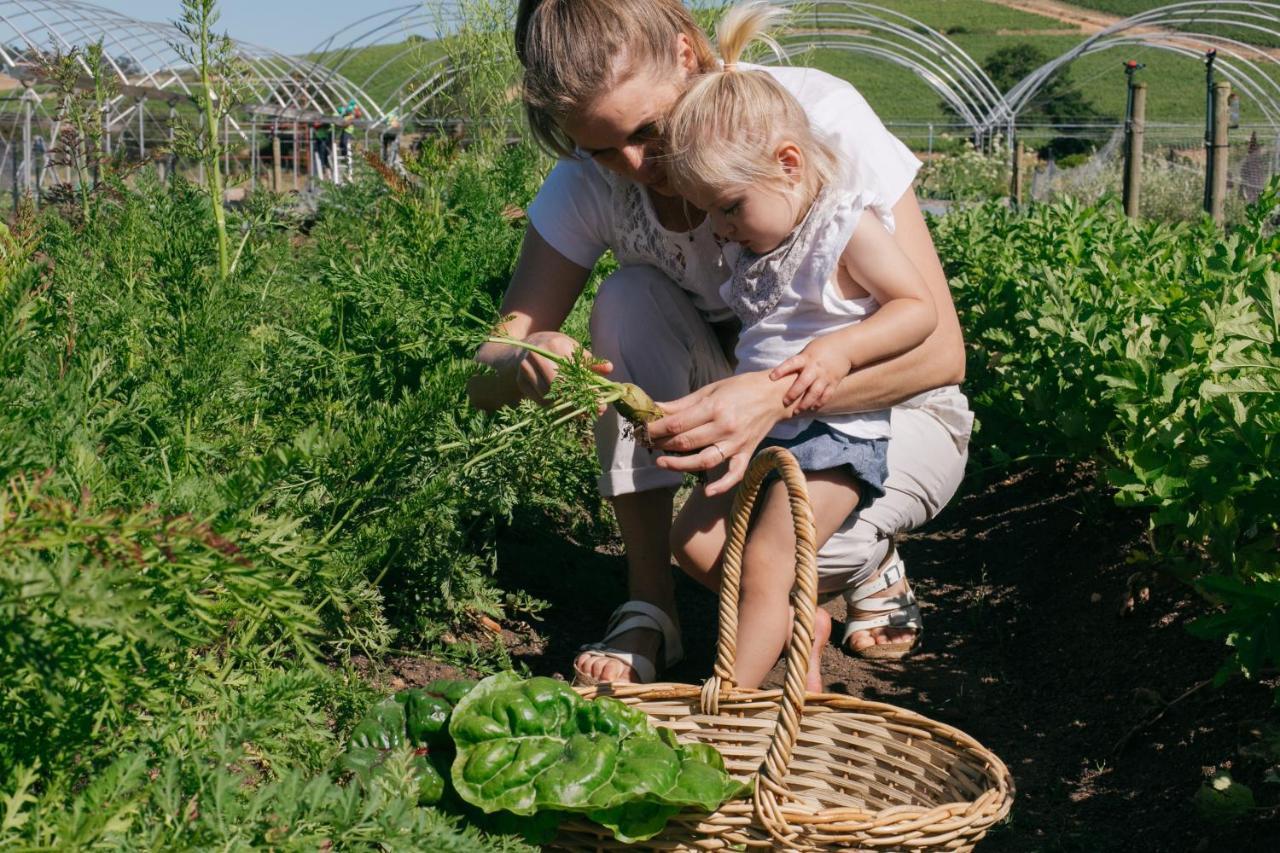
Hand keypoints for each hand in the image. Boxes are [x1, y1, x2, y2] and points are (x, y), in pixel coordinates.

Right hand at [513, 331, 612, 408]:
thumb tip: (609, 368)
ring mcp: (526, 369)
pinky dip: (555, 407)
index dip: (588, 390)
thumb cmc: (557, 348)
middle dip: (578, 402)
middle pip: (560, 387)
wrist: (527, 347)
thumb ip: (591, 361)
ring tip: (580, 413)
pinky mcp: (520, 381)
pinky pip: (541, 401)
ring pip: (550, 397)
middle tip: (590, 413)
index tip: (600, 404)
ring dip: (567, 408)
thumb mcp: (574, 349)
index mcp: (555, 345)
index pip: (574, 373)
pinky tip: (566, 410)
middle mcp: (538, 356)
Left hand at [646, 371, 790, 495]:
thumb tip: (655, 409)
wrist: (774, 395)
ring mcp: (737, 443)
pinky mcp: (747, 454)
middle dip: (662, 444)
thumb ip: (682, 404)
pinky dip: (722, 485)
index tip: (643, 429)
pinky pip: (734, 474)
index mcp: (715, 407)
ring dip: (680, 465)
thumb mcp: (710, 389)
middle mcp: (725, 427)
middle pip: (687, 442)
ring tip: (661, 462)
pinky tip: (707, 492)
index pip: (678, 423)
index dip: (656, 428)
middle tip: (647, 444)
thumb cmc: (741, 388)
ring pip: (704, 460)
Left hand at [769, 339, 851, 412]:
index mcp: (806, 358)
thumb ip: (797, 363)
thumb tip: (780, 374)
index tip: (772, 377)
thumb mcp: (807, 351)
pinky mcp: (834, 382)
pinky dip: (819, 402)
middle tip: (785, 402)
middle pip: (803, 382)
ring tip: (797, 410)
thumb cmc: (820, 348)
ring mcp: (825, 376)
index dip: (781, 370)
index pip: (792, 363)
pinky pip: (826, 395)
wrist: (845, 347)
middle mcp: (815, 367)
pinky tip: (812, 408)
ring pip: (815, 392)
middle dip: (794, 393)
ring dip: (806, 402)